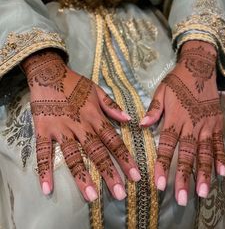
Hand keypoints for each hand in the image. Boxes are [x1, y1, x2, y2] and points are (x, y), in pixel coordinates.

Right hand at [21, 50, 140, 201]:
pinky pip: (43, 152)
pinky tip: (46, 187)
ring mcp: (61, 129)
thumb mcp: (97, 90)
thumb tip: (130, 119)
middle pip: (97, 152)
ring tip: (92, 196)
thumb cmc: (75, 83)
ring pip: (73, 155)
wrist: (49, 73)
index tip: (135, 175)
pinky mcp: (43, 131)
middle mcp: (80, 126)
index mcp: (94, 116)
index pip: (113, 140)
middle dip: (109, 173)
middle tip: (120, 193)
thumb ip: (112, 106)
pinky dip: (44, 169)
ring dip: (82, 176)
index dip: (125, 158)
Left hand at [140, 41, 224, 205]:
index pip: (167, 145)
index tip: (159, 183)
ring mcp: (206, 126)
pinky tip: (221, 173)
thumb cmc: (177, 81)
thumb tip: (140, 125)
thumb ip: (153, 110)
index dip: (162, 164)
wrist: (199, 68)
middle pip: (187, 154)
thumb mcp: (161, 91)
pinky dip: (221, 158)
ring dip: (203, 173)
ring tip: (201, 192)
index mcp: (175, 118)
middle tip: (182, 197)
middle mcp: (191, 125)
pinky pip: (219, 143)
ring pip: (205, 153)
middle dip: (184, 177)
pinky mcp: (217, 124)